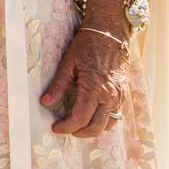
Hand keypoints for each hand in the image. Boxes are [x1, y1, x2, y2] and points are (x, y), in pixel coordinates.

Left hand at [41, 23, 131, 137]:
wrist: (110, 34)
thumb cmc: (87, 46)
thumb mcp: (68, 63)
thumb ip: (58, 85)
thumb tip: (45, 103)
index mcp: (94, 88)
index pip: (80, 118)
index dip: (66, 127)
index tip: (55, 128)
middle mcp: (110, 96)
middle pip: (95, 128)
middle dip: (78, 133)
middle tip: (65, 128)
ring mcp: (119, 97)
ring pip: (108, 125)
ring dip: (92, 129)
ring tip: (77, 124)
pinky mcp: (123, 95)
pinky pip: (115, 116)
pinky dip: (103, 122)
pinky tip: (91, 116)